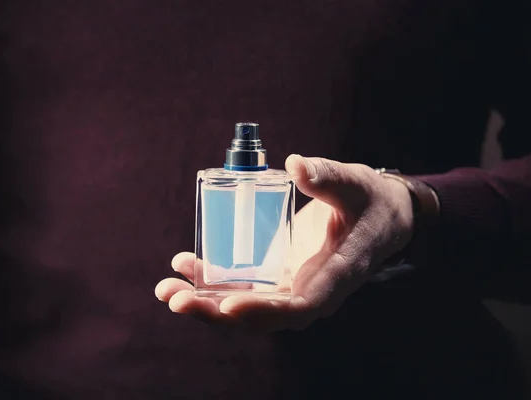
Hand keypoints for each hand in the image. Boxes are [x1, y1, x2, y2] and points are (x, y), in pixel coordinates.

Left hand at [155, 155, 414, 332]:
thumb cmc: (370, 202)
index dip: (264, 310)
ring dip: (204, 301)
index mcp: (336, 276)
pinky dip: (211, 281)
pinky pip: (242, 286)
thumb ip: (329, 177)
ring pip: (245, 305)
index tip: (229, 304)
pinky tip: (184, 265)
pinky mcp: (277, 276)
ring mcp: (291, 286)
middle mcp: (310, 290)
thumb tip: (296, 164)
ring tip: (166, 289)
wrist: (377, 215)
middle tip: (174, 299)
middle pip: (261, 316)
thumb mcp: (356, 185)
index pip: (300, 306)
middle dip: (215, 311)